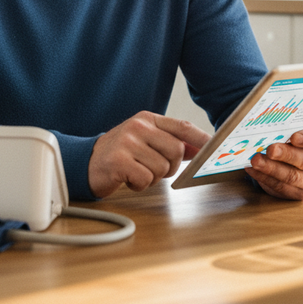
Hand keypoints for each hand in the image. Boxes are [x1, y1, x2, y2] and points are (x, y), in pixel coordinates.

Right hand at [88, 111, 210, 197]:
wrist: (87, 162)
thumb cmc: (121, 153)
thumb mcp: (146, 141)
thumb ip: (172, 142)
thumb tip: (202, 149)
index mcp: (147, 118)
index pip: (182, 126)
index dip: (201, 138)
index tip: (215, 148)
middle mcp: (138, 126)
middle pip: (176, 150)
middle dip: (170, 166)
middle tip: (153, 168)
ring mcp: (127, 142)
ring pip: (162, 168)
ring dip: (152, 177)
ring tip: (137, 171)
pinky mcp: (119, 160)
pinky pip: (146, 179)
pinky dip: (140, 184)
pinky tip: (128, 178)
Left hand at [243, 101, 302, 199]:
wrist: (298, 161)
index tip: (293, 136)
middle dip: (286, 154)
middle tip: (269, 148)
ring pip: (292, 177)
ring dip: (271, 168)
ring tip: (255, 159)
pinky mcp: (299, 194)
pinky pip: (280, 187)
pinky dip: (264, 177)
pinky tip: (251, 168)